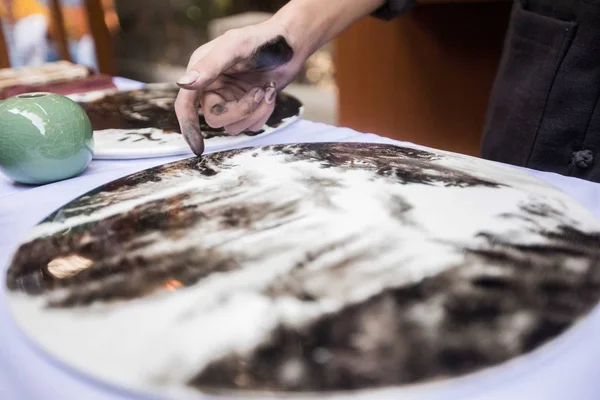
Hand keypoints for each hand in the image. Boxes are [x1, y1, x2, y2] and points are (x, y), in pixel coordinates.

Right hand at [175, 0, 389, 154]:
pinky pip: (250, 126)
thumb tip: (184, 83)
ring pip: (234, 126)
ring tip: (267, 90)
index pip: (186, 105)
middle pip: (215, 119)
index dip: (188, 127)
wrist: (291, 44)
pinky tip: (270, 94)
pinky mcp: (247, 107)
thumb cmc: (262, 40)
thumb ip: (210, 66)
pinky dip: (263, 114)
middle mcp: (212, 88)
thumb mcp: (235, 48)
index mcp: (202, 71)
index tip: (198, 148)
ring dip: (255, 112)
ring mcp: (230, 99)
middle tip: (259, 93)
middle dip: (240, 111)